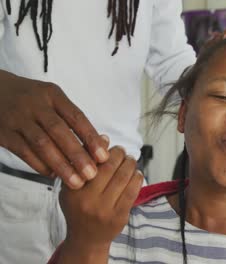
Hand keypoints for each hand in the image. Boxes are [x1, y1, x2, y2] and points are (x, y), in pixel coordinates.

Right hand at [0, 70, 109, 188]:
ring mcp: (18, 119)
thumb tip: (101, 142)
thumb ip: (73, 119)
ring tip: (75, 181)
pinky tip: (53, 175)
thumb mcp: (52, 99)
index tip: (103, 156)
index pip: (76, 117)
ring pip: (42, 145)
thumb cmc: (31, 99)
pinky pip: (24, 152)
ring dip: (60, 165)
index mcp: (52, 95)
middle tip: (91, 174)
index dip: (91, 138)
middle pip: (59, 132)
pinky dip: (40, 166)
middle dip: (77, 155)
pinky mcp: (4, 134)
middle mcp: (35, 105)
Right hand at [58, 146, 142, 262]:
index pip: (90, 162)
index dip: (103, 150)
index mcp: (73, 189)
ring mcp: (104, 210)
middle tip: (122, 151)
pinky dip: (137, 178)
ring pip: (123, 177)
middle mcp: (87, 200)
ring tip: (130, 160)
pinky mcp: (119, 216)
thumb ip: (85, 161)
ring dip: (130, 164)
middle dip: (119, 154)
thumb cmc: (80, 207)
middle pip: (109, 167)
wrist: (86, 238)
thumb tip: (104, 138)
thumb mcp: (72, 185)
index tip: (108, 146)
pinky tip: (137, 173)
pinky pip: (132, 191)